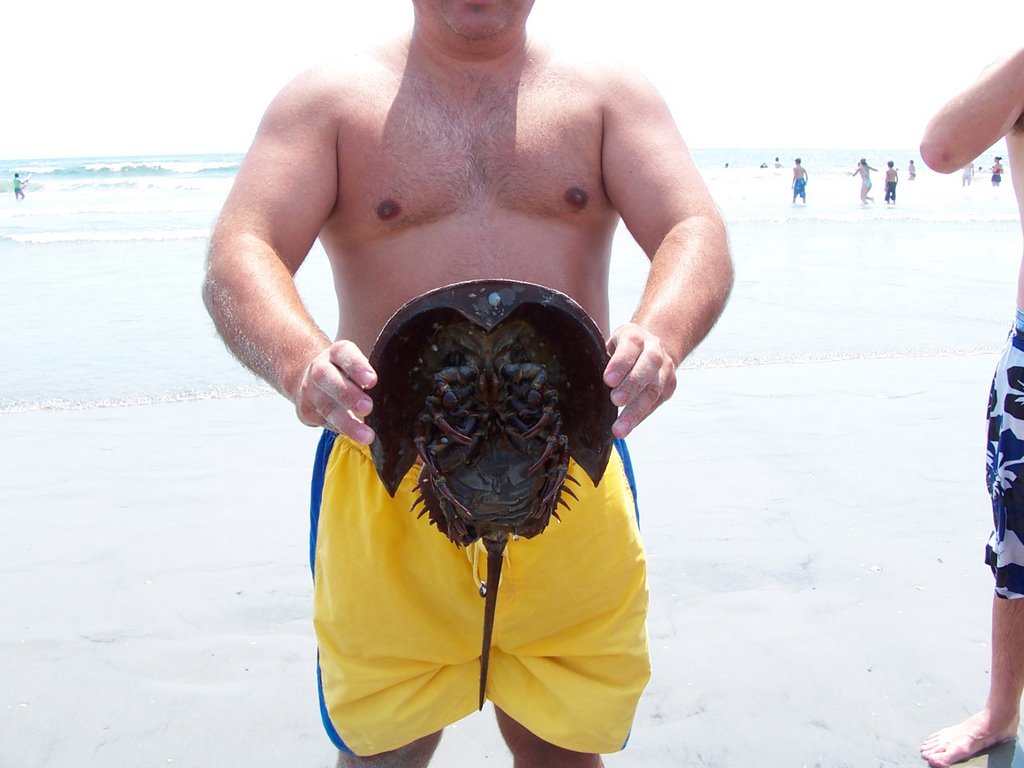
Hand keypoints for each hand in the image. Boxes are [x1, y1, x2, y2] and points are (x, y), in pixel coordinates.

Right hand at [293, 340, 377, 443]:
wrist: (314, 381)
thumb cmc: (349, 374)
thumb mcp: (359, 366)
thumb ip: (372, 375)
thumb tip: (397, 391)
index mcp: (336, 353)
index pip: (343, 353)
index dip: (356, 366)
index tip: (372, 380)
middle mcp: (319, 368)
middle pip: (327, 377)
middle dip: (347, 394)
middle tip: (367, 408)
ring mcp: (310, 390)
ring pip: (326, 406)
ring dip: (347, 423)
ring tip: (367, 435)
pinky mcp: (306, 411)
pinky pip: (325, 422)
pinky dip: (342, 430)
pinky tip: (356, 437)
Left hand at [603, 322, 677, 438]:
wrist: (652, 347)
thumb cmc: (620, 350)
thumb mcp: (609, 346)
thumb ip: (600, 359)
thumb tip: (581, 383)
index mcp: (634, 336)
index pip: (630, 347)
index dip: (620, 364)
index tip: (608, 380)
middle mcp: (654, 349)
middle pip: (647, 368)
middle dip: (631, 386)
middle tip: (615, 401)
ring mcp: (665, 368)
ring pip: (654, 390)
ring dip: (636, 411)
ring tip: (620, 429)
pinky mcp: (670, 386)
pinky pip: (656, 403)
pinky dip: (641, 417)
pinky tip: (628, 427)